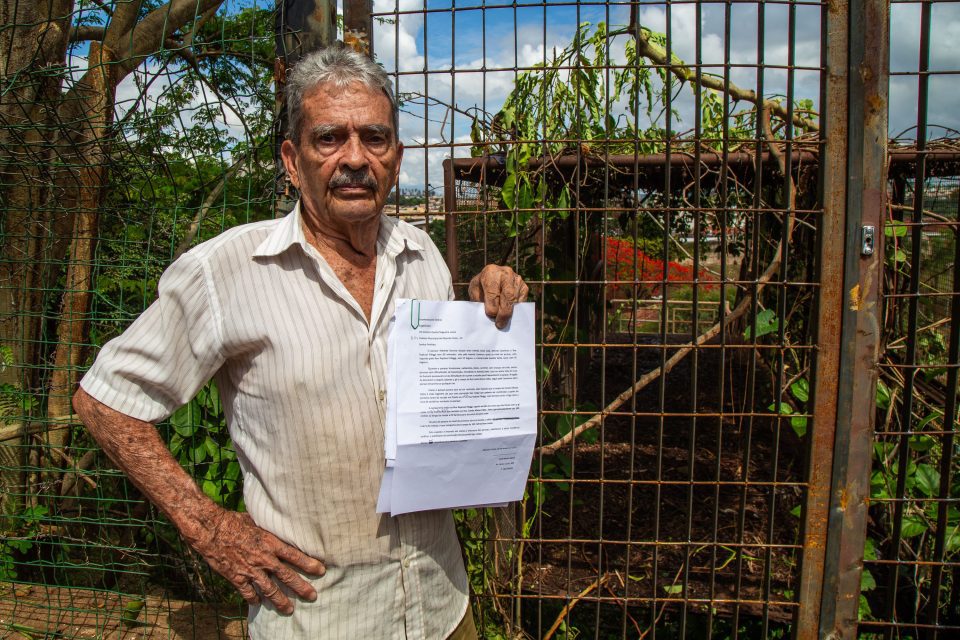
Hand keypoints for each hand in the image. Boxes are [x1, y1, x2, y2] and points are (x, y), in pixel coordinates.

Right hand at [190, 510, 324, 613]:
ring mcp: (250, 570)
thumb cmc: (234, 521)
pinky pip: (248, 593)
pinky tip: (258, 603)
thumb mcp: (257, 521)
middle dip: (301, 588)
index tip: (321, 570)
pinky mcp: (236, 578)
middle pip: (287, 576)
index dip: (309, 564)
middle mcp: (263, 559)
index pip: (295, 556)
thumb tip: (282, 524)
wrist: (210, 530)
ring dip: (281, 600)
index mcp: (270, 543)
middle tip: (313, 596)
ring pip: (270, 590)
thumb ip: (270, 529)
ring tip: (289, 609)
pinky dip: (254, 599)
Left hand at [468, 264, 529, 328]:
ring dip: (509, 313)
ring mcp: (517, 279)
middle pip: (508, 295)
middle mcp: (506, 273)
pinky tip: (508, 315)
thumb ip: (480, 302)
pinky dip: (515, 310)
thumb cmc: (481, 288)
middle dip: (504, 312)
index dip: (492, 305)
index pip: (493, 291)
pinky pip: (521, 302)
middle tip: (500, 324)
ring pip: (515, 300)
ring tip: (502, 322)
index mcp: (490, 272)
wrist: (490, 280)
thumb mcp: (475, 293)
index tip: (491, 315)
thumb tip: (489, 316)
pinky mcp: (524, 287)